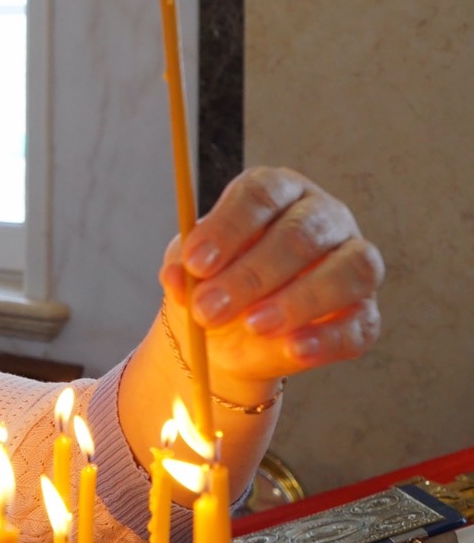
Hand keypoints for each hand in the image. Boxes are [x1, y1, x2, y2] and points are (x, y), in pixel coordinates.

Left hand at [160, 166, 382, 386]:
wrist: (227, 336)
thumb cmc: (213, 284)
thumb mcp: (190, 273)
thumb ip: (184, 270)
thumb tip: (177, 275)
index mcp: (278, 193)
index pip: (262, 193)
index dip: (228, 227)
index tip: (196, 264)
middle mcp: (324, 218)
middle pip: (302, 233)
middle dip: (252, 274)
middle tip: (209, 308)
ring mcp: (353, 262)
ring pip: (350, 270)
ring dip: (299, 301)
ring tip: (253, 326)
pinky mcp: (365, 312)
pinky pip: (360, 324)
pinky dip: (326, 339)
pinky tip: (293, 350)